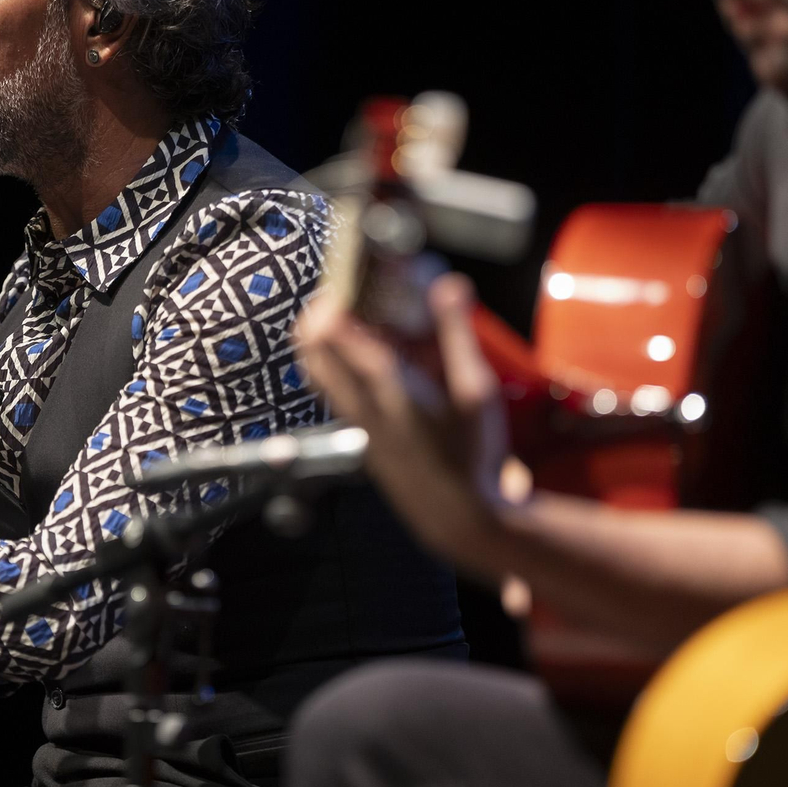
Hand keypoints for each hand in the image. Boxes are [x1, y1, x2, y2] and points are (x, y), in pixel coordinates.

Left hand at [293, 273, 509, 569]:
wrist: (458, 518)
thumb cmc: (472, 458)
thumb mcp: (476, 392)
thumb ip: (457, 335)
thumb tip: (447, 284)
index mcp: (385, 387)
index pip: (334, 328)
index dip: (337, 291)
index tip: (357, 268)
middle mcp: (358, 402)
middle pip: (311, 341)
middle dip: (325, 304)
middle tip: (355, 286)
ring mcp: (353, 419)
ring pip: (315, 362)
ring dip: (328, 331)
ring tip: (363, 315)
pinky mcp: (357, 431)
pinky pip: (330, 382)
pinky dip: (339, 356)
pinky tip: (376, 353)